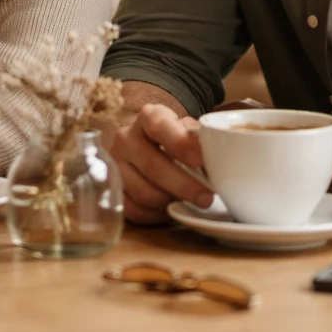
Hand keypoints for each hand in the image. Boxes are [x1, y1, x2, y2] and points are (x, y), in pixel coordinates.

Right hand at [111, 103, 213, 223]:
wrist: (147, 145)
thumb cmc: (176, 140)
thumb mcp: (189, 131)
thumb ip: (201, 141)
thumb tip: (219, 159)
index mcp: (149, 116)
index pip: (159, 125)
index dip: (179, 143)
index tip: (199, 161)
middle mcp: (126, 137)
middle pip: (153, 165)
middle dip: (183, 185)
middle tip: (207, 198)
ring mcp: (115, 164)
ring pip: (144, 192)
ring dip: (171, 202)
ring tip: (190, 205)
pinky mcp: (112, 188)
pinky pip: (134, 210)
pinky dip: (156, 215)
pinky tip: (171, 211)